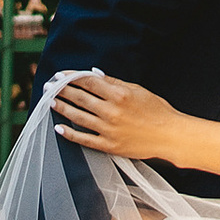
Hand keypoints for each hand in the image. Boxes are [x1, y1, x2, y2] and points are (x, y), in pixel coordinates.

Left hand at [53, 75, 194, 167]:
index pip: (88, 82)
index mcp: (119, 94)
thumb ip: (114, 83)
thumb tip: (94, 74)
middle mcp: (111, 111)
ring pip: (78, 117)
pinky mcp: (109, 145)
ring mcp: (108, 130)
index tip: (59, 75)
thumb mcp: (137, 90)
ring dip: (62, 108)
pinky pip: (84, 139)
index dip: (71, 77)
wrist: (170, 136)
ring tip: (51, 102)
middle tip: (49, 87)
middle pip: (80, 98)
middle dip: (62, 90)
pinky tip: (59, 128)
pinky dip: (70, 134)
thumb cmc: (157, 111)